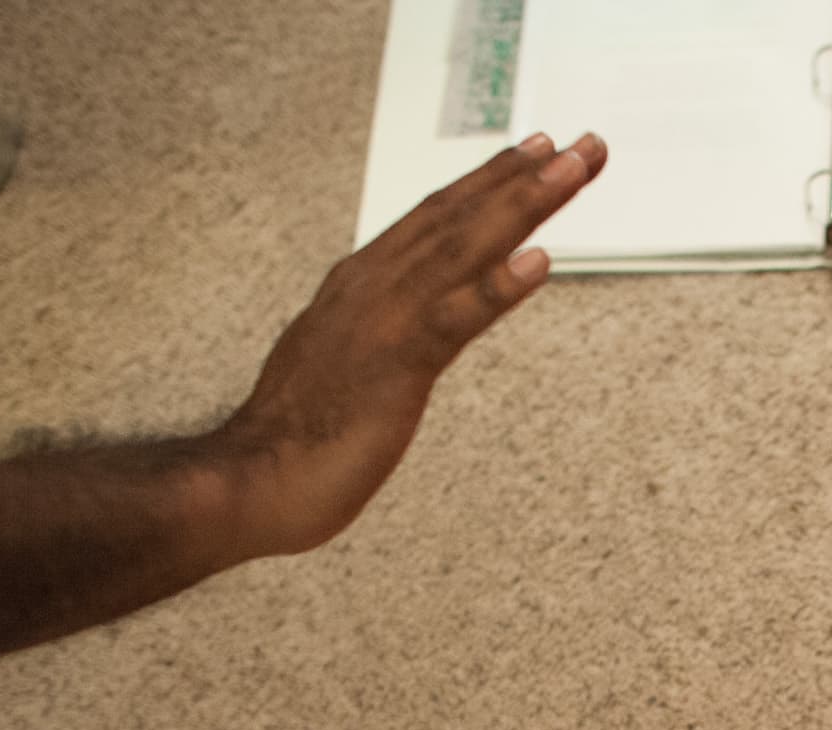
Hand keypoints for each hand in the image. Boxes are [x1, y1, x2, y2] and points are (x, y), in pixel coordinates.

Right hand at [208, 133, 608, 559]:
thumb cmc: (296, 436)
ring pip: (463, 248)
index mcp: (361, 285)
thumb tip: (408, 327)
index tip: (534, 154)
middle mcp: (373, 287)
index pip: (435, 220)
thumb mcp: (343, 365)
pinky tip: (539, 261)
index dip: (487, 183)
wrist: (250, 481)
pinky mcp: (394, 366)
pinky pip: (454, 319)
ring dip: (522, 205)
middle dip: (522, 177)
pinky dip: (497, 287)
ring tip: (572, 169)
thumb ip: (376, 334)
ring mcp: (382, 321)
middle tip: (581, 144)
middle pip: (459, 218)